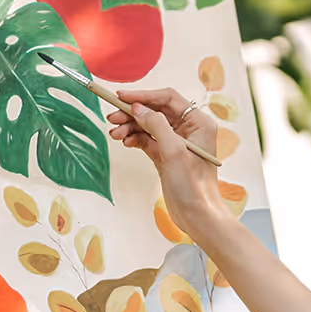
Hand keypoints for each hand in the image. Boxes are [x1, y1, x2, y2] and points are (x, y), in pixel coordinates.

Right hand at [106, 87, 228, 241]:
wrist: (197, 216)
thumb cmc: (193, 186)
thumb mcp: (174, 151)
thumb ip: (156, 125)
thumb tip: (138, 108)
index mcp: (198, 122)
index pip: (168, 99)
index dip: (144, 96)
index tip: (121, 97)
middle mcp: (189, 129)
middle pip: (156, 111)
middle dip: (133, 113)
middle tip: (112, 118)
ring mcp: (177, 142)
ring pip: (149, 126)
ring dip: (131, 127)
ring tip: (114, 134)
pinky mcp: (166, 155)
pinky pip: (147, 140)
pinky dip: (135, 138)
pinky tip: (125, 141)